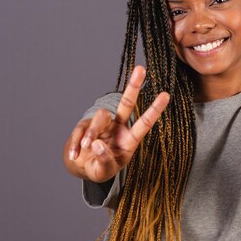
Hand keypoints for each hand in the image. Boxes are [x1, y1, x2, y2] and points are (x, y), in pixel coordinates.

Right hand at [63, 66, 169, 182]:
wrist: (82, 167)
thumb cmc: (100, 168)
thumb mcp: (105, 171)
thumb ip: (104, 160)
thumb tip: (97, 143)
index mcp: (129, 140)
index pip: (143, 124)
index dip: (154, 110)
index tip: (166, 95)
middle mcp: (118, 128)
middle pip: (127, 104)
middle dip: (134, 86)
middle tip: (141, 69)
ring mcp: (102, 124)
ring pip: (100, 117)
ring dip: (91, 133)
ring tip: (86, 148)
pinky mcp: (85, 125)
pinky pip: (81, 130)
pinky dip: (76, 144)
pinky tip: (75, 155)